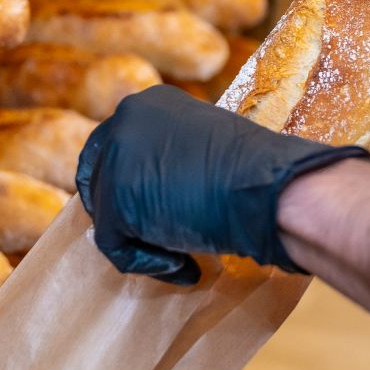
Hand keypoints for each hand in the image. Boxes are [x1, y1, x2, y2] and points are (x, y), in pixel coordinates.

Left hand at [75, 86, 369, 284]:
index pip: (118, 149)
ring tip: (185, 255)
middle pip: (99, 178)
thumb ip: (173, 160)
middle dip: (125, 214)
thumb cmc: (256, 175)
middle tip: (162, 239)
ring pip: (106, 214)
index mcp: (149, 102)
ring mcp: (116, 157)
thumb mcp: (206, 151)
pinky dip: (147, 263)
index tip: (163, 213)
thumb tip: (153, 192)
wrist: (270, 190)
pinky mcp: (115, 199)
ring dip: (141, 241)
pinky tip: (186, 266)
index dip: (133, 187)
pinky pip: (114, 244)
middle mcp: (124, 119)